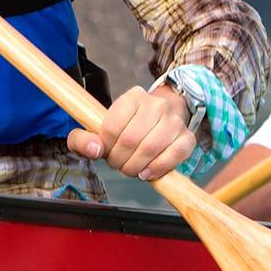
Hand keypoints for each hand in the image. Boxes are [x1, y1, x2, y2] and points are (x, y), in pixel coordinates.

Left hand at [69, 79, 196, 180]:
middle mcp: (156, 104)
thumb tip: (94, 149)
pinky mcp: (187, 138)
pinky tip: (147, 172)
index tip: (106, 152)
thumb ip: (83, 139)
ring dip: (136, 167)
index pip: (112, 127)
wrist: (161, 120)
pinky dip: (158, 169)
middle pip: (131, 140)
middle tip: (119, 164)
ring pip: (150, 149)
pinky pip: (173, 156)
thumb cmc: (127, 128)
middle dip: (120, 160)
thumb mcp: (99, 129)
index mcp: (132, 97)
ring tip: (132, 168)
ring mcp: (174, 120)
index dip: (106, 148)